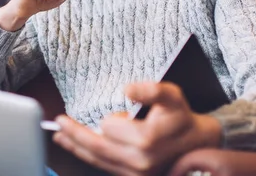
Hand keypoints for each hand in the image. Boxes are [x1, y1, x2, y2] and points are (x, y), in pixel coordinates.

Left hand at [52, 82, 221, 175]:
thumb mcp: (171, 95)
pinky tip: (78, 147)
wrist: (197, 143)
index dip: (110, 118)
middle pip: (96, 147)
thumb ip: (151, 89)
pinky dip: (88, 156)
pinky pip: (105, 167)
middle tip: (57, 122)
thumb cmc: (181, 117)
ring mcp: (136, 174)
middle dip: (74, 134)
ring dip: (76, 147)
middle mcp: (139, 162)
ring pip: (97, 159)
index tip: (119, 112)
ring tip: (60, 136)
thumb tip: (127, 89)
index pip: (109, 127)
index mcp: (146, 140)